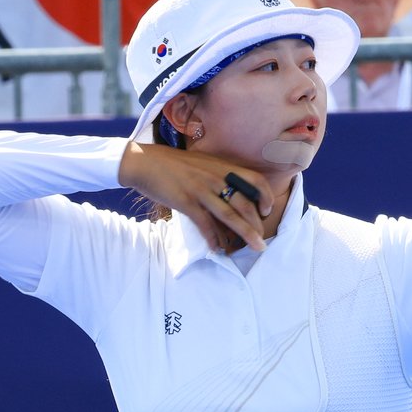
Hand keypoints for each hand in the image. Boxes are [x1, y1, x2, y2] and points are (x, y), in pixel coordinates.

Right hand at [119, 142, 275, 252]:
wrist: (144, 162)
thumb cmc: (175, 164)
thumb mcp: (204, 163)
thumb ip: (220, 174)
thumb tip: (233, 192)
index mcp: (222, 167)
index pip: (255, 180)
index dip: (265, 196)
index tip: (267, 210)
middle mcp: (215, 177)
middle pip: (245, 203)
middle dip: (257, 224)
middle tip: (261, 240)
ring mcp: (201, 190)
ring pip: (230, 215)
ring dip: (245, 234)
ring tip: (255, 247)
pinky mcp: (186, 201)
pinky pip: (205, 224)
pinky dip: (213, 238)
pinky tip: (218, 249)